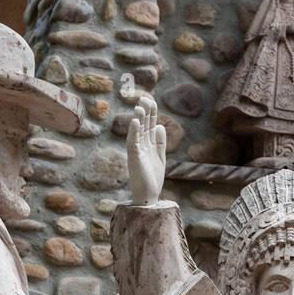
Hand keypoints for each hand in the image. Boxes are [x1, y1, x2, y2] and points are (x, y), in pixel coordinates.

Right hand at [125, 88, 165, 206]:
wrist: (149, 196)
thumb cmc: (153, 178)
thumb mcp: (160, 157)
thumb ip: (160, 143)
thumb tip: (160, 125)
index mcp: (148, 145)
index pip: (149, 125)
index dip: (151, 113)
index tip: (151, 101)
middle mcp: (141, 146)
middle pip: (143, 125)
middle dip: (144, 112)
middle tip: (144, 98)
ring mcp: (137, 151)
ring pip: (137, 132)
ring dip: (138, 119)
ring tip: (140, 107)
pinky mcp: (134, 158)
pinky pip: (133, 142)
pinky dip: (133, 131)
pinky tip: (135, 121)